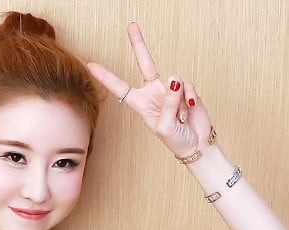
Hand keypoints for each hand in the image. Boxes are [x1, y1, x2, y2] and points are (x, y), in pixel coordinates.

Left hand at [88, 23, 212, 159]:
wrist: (196, 144)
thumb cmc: (176, 140)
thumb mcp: (165, 127)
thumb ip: (167, 104)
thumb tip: (174, 80)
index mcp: (141, 105)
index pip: (120, 88)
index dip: (106, 77)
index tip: (91, 65)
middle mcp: (153, 93)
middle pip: (145, 64)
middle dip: (139, 45)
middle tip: (131, 26)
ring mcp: (170, 90)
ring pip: (174, 80)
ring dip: (179, 102)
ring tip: (181, 117)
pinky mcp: (185, 89)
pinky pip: (187, 85)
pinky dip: (189, 98)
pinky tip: (190, 109)